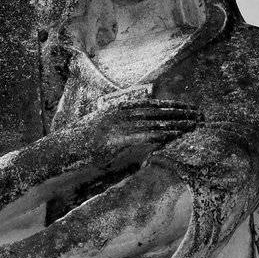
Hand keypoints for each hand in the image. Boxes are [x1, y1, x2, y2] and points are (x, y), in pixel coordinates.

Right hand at [84, 97, 202, 163]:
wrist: (59, 152)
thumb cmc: (79, 147)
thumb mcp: (102, 135)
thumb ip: (121, 134)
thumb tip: (138, 141)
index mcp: (117, 109)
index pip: (150, 105)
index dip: (171, 106)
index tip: (188, 108)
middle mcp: (119, 113)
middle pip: (156, 110)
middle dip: (180, 112)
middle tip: (199, 114)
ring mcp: (116, 126)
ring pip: (154, 121)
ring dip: (176, 122)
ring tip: (194, 124)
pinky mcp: (115, 140)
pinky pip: (143, 135)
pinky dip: (161, 134)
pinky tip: (175, 134)